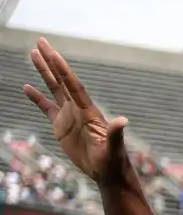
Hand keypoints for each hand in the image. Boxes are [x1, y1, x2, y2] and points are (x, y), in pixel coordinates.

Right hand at [23, 39, 129, 185]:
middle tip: (40, 41)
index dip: (63, 69)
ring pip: (54, 88)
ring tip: (33, 53)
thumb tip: (123, 121)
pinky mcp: (61, 126)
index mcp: (89, 111)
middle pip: (62, 79)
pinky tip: (26, 87)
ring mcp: (69, 116)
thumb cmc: (113, 162)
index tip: (52, 53)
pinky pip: (46, 108)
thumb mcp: (113, 149)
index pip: (73, 85)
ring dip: (44, 72)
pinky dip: (37, 98)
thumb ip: (115, 134)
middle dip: (51, 61)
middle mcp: (78, 109)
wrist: (107, 173)